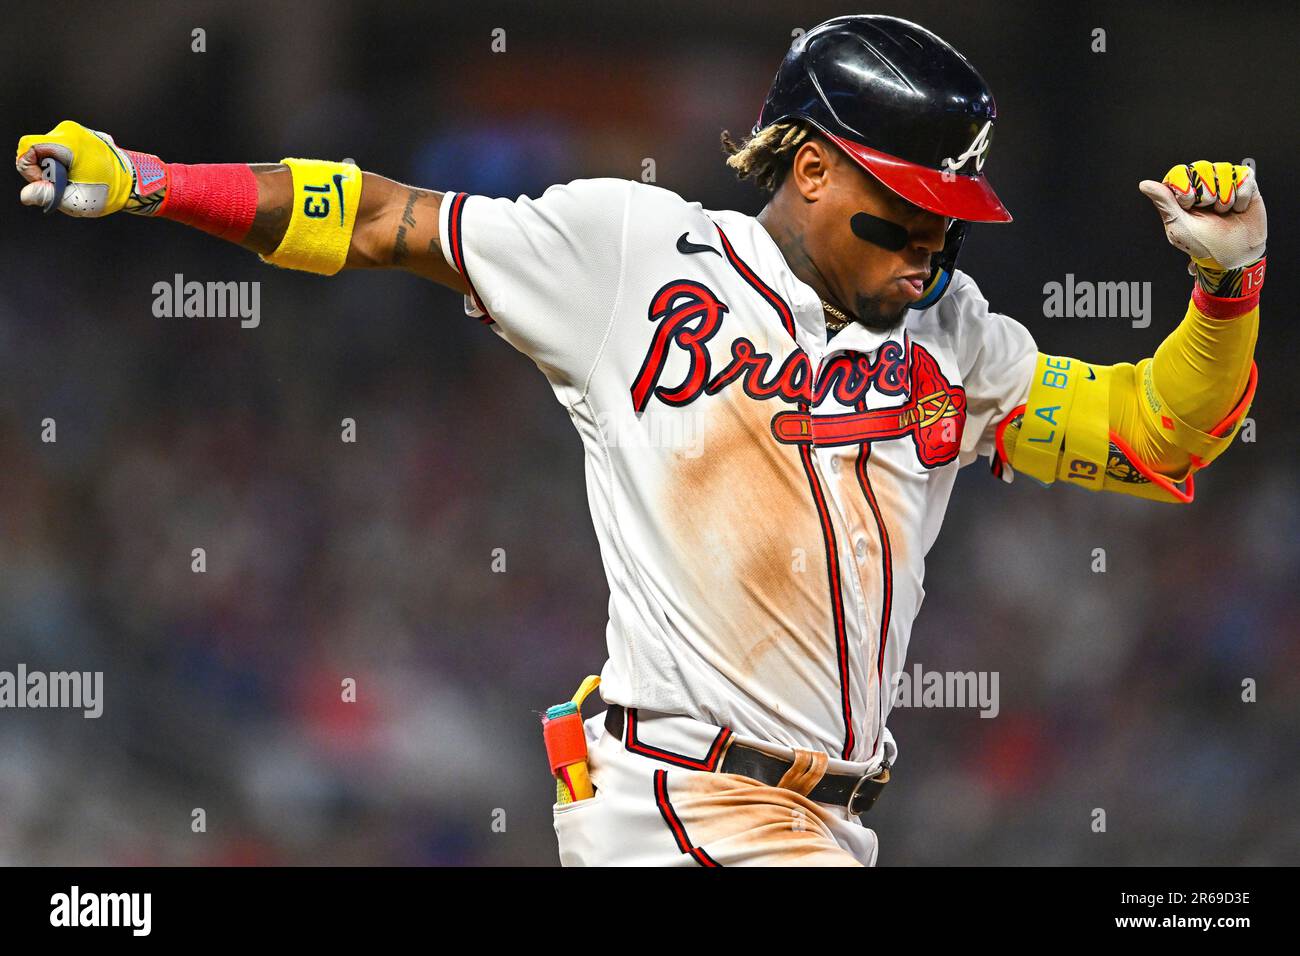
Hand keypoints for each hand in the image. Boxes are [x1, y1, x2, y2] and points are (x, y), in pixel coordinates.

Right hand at [15, 120, 165, 216]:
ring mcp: (75, 130)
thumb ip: (47, 196)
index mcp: (68, 142)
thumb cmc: (107, 192)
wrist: (133, 182)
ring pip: (46, 149)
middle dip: (42, 169)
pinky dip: (62, 162)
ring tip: (74, 179)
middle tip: (64, 185)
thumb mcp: (75, 199)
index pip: (29, 148)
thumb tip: (25, 195)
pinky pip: (57, 147)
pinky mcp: (78, 135)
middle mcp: (69, 130)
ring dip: (53, 167)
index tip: (49, 183)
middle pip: (36, 149)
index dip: (30, 169)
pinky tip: (78, 173)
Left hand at [1139, 160, 1265, 270]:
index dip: (1185, 186)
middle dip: (1206, 194)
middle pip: (1201, 167)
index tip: (1189, 205)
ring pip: (1223, 169)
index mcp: (1183, 193)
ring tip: (1223, 211)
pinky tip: (1237, 208)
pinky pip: (1244, 175)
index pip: (1179, 172)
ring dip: (1225, 196)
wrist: (1235, 254)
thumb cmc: (1204, 244)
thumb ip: (1164, 203)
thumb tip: (1144, 184)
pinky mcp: (1244, 183)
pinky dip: (1241, 196)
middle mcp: (1202, 184)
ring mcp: (1224, 182)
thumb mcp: (1179, 226)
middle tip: (1209, 210)